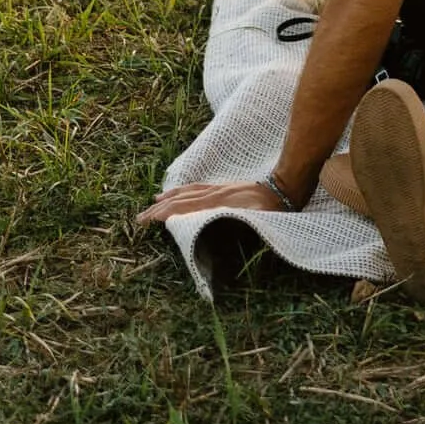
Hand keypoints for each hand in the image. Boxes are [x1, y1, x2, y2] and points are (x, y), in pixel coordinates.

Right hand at [134, 175, 297, 231]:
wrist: (284, 188)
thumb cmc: (270, 213)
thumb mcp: (252, 224)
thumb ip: (232, 229)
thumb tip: (212, 236)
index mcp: (218, 205)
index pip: (184, 209)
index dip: (165, 215)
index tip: (147, 222)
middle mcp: (214, 195)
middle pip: (180, 200)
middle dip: (159, 209)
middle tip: (140, 218)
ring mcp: (217, 189)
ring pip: (186, 192)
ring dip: (167, 199)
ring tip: (151, 205)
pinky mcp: (221, 187)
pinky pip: (195, 187)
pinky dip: (180, 190)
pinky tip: (173, 192)